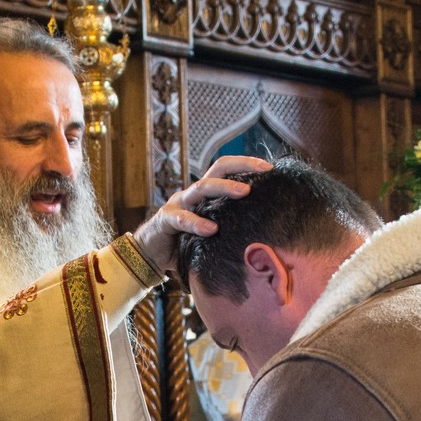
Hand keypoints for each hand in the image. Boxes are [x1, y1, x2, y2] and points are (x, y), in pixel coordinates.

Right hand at [132, 155, 273, 277]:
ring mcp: (178, 204)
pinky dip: (197, 223)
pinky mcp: (166, 221)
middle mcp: (192, 194)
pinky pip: (182, 219)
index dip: (246, 164)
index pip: (226, 169)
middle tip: (263, 171)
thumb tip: (263, 236)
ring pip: (201, 189)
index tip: (270, 167)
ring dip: (224, 188)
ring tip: (244, 192)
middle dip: (241, 166)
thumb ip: (229, 228)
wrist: (149, 256)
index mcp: (204, 194)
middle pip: (217, 169)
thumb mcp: (210, 233)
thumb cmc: (185, 244)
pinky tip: (211, 229)